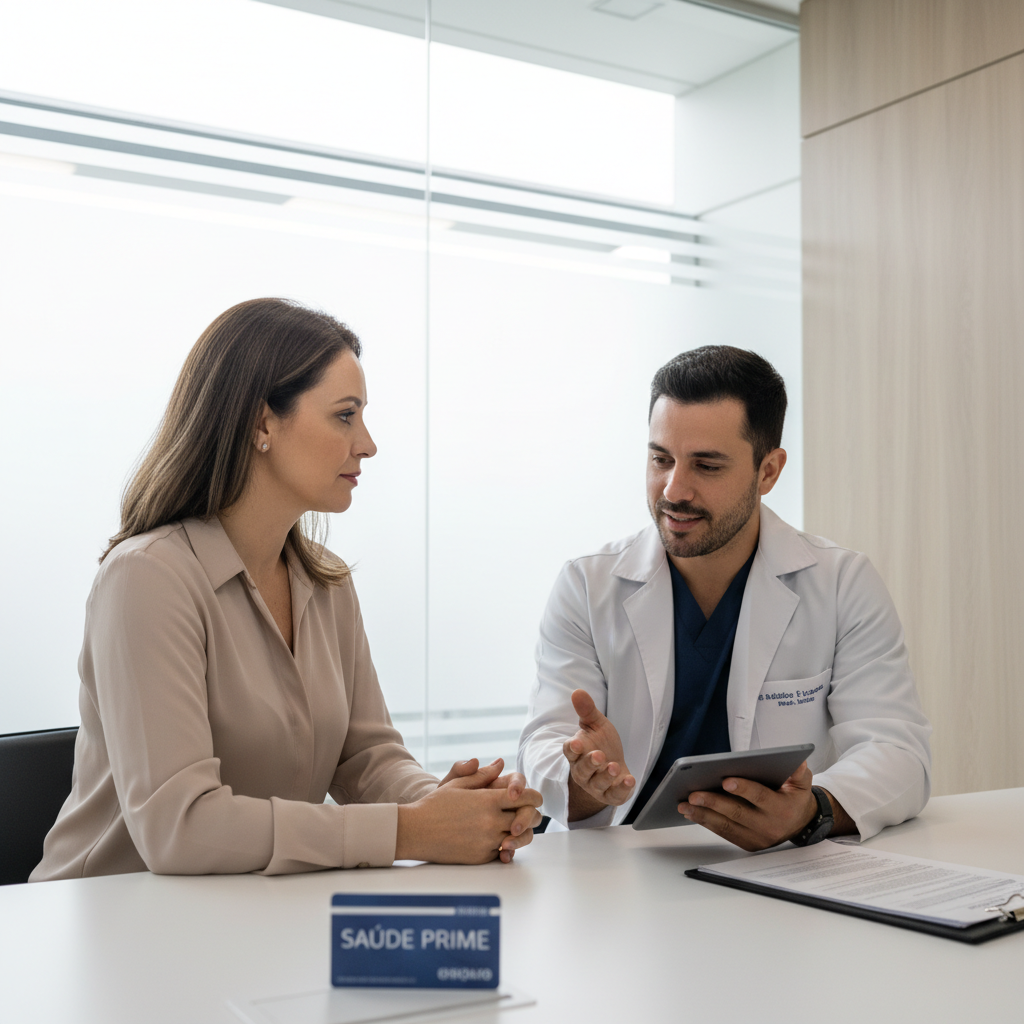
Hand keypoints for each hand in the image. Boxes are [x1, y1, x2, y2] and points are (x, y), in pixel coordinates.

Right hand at [398, 762, 542, 863]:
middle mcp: (491, 821)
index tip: (533, 797)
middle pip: (528, 819)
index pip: (526, 797)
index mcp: (488, 800)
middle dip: (530, 815)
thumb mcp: (457, 784)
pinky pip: (503, 852)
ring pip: (518, 838)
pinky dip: (503, 846)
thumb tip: (500, 763)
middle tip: (527, 812)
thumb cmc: (435, 805)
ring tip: (514, 827)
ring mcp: (487, 841)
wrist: (415, 831)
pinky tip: (496, 838)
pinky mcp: (481, 857)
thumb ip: (482, 775)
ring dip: (520, 832)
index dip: (534, 796)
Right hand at [563, 689, 634, 820]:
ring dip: (605, 776)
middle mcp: (583, 771)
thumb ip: (587, 710)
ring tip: (614, 766)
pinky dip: (622, 790)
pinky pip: (614, 796)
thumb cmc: (602, 744)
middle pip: (582, 770)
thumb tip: (577, 691)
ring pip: (597, 784)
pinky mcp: (610, 795)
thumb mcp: (597, 725)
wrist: (615, 767)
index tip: (576, 744)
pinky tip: (630, 780)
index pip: (569, 751)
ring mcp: (596, 785)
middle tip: (599, 755)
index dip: (572, 749)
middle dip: (590, 763)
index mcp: (577, 753)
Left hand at [677, 761, 817, 851]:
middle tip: (693, 794)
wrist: (801, 825)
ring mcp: (757, 838)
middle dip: (713, 803)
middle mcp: (768, 826)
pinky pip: (724, 833)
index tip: (725, 781)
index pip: (760, 797)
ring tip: (683, 805)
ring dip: (702, 815)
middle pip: (737, 813)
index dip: (743, 789)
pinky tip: (691, 813)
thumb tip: (796, 761)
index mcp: (781, 809)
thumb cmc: (795, 798)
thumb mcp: (802, 784)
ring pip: (726, 826)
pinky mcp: (747, 844)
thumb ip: (798, 773)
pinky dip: (706, 823)